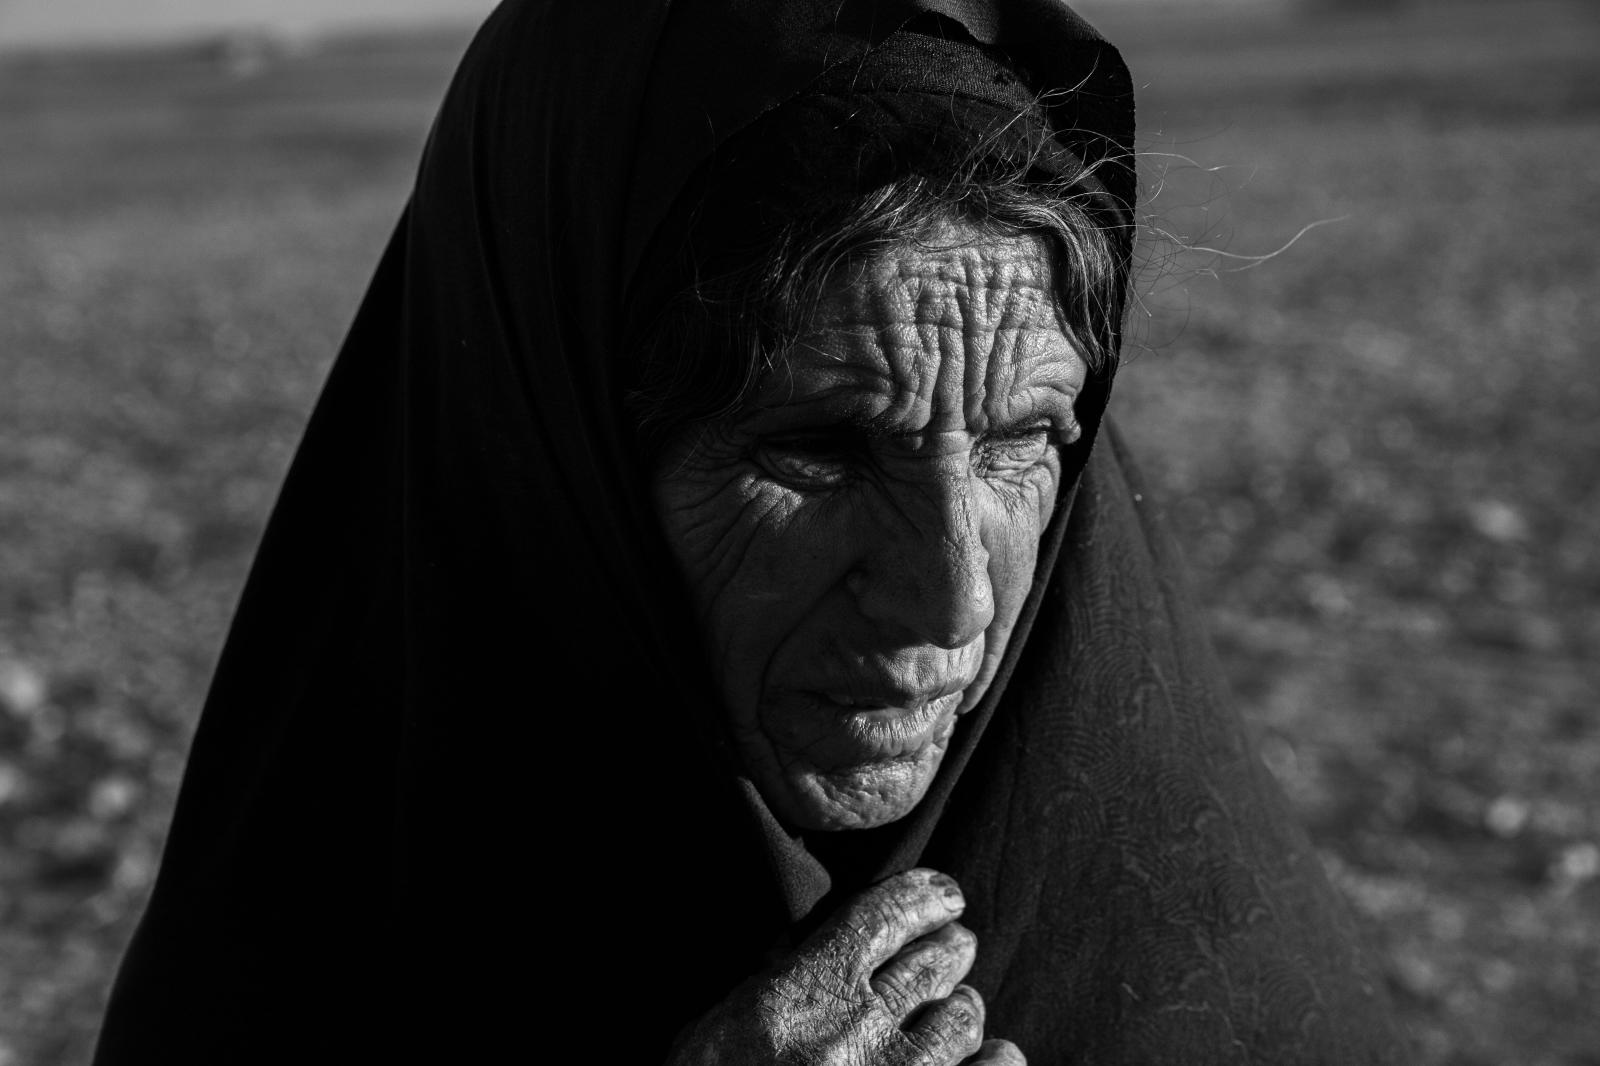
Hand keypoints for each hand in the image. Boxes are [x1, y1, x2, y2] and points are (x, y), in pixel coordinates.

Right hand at [667, 868, 1025, 1065]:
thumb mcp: (721, 1028)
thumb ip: (776, 980)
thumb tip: (816, 943)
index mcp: (805, 994)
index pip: (882, 917)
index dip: (923, 896)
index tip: (946, 893)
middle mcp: (857, 1032)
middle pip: (934, 961)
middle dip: (950, 948)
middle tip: (956, 947)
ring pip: (963, 1018)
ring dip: (965, 1007)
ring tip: (961, 1007)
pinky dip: (998, 1062)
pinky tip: (995, 1056)